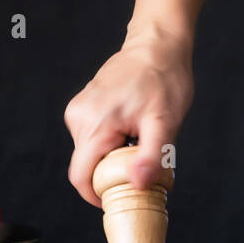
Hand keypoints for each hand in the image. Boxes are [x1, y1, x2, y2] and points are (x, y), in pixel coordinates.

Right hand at [64, 33, 192, 206]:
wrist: (157, 43)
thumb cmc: (164, 78)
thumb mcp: (165, 122)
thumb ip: (152, 156)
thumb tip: (137, 184)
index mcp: (95, 124)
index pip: (80, 177)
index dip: (96, 196)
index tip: (117, 198)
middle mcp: (78, 117)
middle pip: (86, 167)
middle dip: (110, 174)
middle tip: (140, 161)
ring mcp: (78, 110)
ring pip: (89, 154)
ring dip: (111, 158)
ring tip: (136, 138)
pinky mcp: (81, 107)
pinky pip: (91, 139)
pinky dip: (109, 143)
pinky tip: (129, 128)